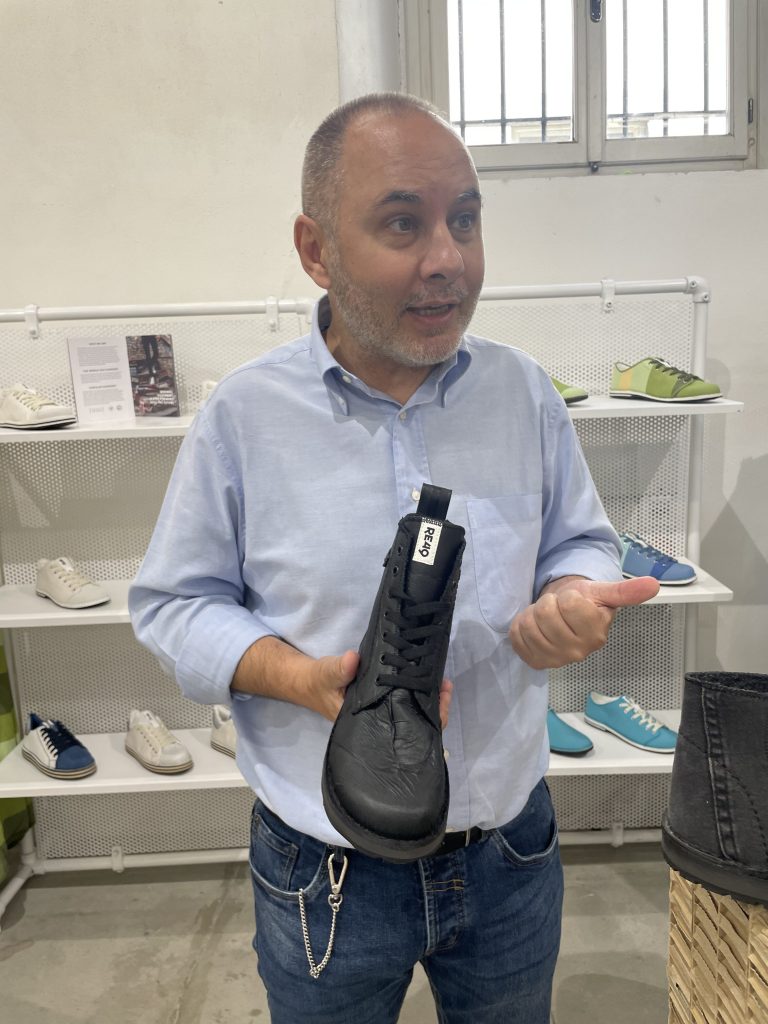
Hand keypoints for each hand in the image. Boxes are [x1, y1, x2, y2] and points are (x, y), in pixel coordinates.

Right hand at [308, 652, 453, 727]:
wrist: (310, 682)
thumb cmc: (318, 683)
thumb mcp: (327, 673)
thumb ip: (339, 668)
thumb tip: (354, 659)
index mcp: (368, 724)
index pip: (404, 730)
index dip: (426, 719)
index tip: (438, 699)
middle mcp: (379, 722)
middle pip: (414, 723)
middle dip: (433, 707)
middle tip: (444, 685)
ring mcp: (381, 713)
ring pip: (412, 712)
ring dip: (427, 698)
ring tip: (440, 679)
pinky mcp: (381, 701)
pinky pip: (404, 700)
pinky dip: (416, 690)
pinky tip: (425, 677)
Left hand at [508, 576, 659, 669]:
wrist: (565, 615)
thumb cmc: (583, 603)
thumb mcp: (602, 592)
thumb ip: (625, 591)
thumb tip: (653, 585)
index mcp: (596, 633)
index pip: (569, 603)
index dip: (567, 596)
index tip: (573, 601)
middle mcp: (578, 652)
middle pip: (546, 614)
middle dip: (548, 604)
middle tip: (557, 608)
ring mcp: (555, 660)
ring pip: (529, 626)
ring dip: (533, 615)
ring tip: (546, 617)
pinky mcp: (536, 662)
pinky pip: (517, 639)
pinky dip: (520, 627)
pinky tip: (535, 627)